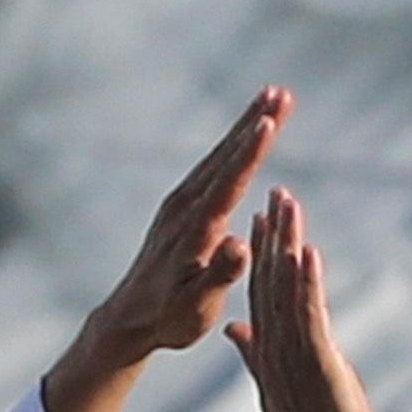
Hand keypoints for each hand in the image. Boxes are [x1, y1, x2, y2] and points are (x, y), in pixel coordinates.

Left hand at [45, 89, 286, 411]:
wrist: (130, 317)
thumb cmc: (168, 318)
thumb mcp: (196, 306)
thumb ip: (219, 275)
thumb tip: (240, 245)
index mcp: (194, 230)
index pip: (228, 183)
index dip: (250, 152)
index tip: (270, 122)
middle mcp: (184, 207)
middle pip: (225, 157)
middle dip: (254, 123)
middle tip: (281, 92)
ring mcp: (180, 203)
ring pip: (218, 156)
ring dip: (246, 125)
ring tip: (272, 97)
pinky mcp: (180, 205)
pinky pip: (212, 166)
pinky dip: (233, 145)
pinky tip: (246, 133)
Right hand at [225, 190, 377, 411]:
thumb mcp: (271, 385)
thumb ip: (252, 352)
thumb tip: (235, 328)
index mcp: (266, 347)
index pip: (260, 289)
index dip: (259, 251)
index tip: (261, 214)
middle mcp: (274, 344)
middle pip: (269, 278)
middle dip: (273, 233)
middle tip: (276, 191)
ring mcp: (292, 350)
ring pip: (287, 288)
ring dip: (288, 243)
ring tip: (289, 204)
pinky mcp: (316, 359)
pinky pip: (310, 314)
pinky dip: (309, 282)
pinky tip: (308, 251)